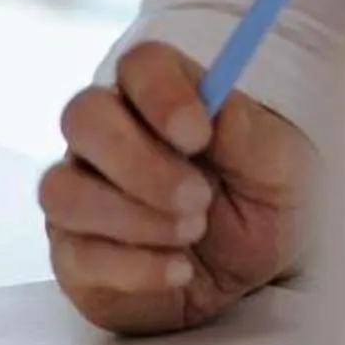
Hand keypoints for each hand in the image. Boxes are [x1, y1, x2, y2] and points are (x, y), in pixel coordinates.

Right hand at [41, 42, 314, 334]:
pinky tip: (178, 271)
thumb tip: (215, 110)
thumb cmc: (261, 205)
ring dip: (132, 217)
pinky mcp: (75, 254)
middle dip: (139, 162)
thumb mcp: (280, 169)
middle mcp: (109, 136)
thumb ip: (249, 133)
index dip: (162, 94)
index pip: (140, 65)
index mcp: (161, 98)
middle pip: (83, 117)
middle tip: (197, 198)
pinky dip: (132, 267)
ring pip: (63, 189)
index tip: (198, 136)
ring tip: (190, 234)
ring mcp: (82, 193)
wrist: (250, 279)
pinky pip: (75, 255)